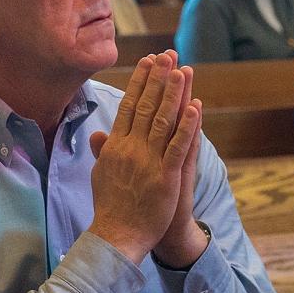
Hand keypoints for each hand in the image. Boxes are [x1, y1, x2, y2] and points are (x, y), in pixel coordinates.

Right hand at [88, 52, 201, 263]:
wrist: (117, 236)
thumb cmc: (110, 207)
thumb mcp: (100, 175)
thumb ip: (102, 152)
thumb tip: (97, 134)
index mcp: (115, 147)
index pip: (127, 106)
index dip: (139, 82)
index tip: (148, 62)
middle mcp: (129, 149)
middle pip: (145, 106)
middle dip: (157, 79)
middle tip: (167, 55)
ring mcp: (147, 161)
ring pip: (162, 120)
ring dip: (173, 94)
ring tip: (182, 70)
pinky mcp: (165, 176)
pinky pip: (178, 147)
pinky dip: (187, 126)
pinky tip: (196, 107)